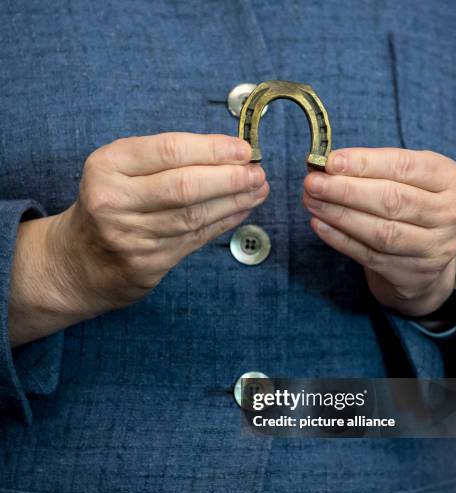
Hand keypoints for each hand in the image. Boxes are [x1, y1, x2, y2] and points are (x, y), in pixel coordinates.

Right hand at [9, 133, 267, 345]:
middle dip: (229, 179)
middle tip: (258, 173)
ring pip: (194, 216)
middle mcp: (115, 202)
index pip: (169, 150)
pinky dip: (222, 223)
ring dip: (233, 202)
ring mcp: (131, 237)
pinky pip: (195, 239)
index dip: (213, 149)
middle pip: (184, 187)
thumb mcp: (119, 169)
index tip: (244, 149)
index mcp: (107, 166)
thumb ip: (164, 159)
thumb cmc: (109, 203)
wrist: (81, 260)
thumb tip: (228, 153)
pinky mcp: (147, 265)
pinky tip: (241, 210)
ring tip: (258, 189)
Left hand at [303, 148, 455, 315]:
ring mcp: (434, 248)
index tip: (330, 162)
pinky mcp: (412, 274)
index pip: (404, 166)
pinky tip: (320, 225)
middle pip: (391, 200)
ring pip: (380, 231)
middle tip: (312, 183)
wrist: (428, 261)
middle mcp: (450, 214)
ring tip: (311, 202)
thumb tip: (328, 166)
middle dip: (345, 190)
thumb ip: (374, 170)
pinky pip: (369, 256)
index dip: (364, 163)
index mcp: (451, 180)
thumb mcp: (408, 181)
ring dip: (339, 215)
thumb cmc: (411, 208)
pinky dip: (340, 240)